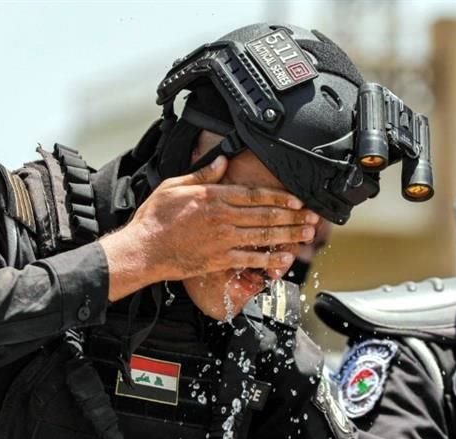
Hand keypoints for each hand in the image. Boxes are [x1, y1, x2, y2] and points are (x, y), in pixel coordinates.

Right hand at [99, 155, 318, 301]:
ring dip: (288, 235)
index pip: (254, 195)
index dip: (279, 197)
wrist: (143, 250)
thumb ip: (201, 174)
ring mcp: (223, 240)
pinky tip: (284, 260)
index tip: (296, 200)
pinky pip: (250, 260)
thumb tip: (221, 161)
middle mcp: (222, 218)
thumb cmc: (154, 219)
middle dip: (292, 216)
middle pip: (265, 216)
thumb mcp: (174, 186)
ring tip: (306, 234)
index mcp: (212, 197)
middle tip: (311, 218)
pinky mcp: (220, 260)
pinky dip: (269, 260)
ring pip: (263, 236)